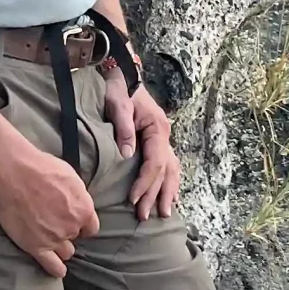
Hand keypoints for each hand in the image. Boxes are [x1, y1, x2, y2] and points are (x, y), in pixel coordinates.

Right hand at [0, 141, 99, 277]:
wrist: (15, 174)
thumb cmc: (41, 168)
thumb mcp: (70, 176)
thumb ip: (78, 195)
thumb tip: (77, 201)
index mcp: (84, 209)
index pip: (91, 228)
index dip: (82, 226)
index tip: (74, 223)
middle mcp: (72, 227)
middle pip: (75, 238)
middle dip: (67, 233)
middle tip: (54, 224)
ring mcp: (55, 239)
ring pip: (66, 252)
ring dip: (60, 248)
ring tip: (50, 240)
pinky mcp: (36, 247)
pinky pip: (52, 266)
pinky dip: (56, 269)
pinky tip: (57, 270)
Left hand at [102, 67, 181, 221]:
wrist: (121, 73)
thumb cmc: (117, 88)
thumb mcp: (117, 104)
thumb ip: (123, 129)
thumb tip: (127, 155)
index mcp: (157, 127)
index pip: (155, 162)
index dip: (145, 183)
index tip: (133, 200)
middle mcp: (164, 134)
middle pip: (164, 171)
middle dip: (155, 195)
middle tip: (144, 216)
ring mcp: (163, 137)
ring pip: (171, 170)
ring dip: (167, 192)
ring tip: (164, 213)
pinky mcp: (157, 140)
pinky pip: (169, 165)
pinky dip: (170, 182)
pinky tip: (170, 196)